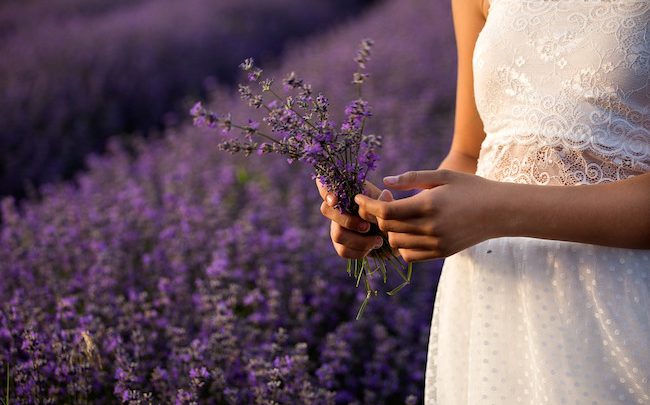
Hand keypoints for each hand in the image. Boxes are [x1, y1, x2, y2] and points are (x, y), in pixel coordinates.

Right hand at [316, 179, 384, 258]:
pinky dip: (360, 251)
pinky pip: (343, 250)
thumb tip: (384, 194)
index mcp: (346, 193)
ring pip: (337, 234)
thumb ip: (385, 200)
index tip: (335, 200)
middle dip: (348, 221)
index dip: (325, 191)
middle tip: (367, 227)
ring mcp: (336, 227)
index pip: (324, 186)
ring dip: (359, 240)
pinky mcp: (340, 245)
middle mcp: (336, 209)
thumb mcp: (387, 203)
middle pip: (326, 210)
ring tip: (378, 241)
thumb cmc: (386, 213)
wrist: (392, 233)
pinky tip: (372, 248)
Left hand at [354, 170, 502, 261]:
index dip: (368, 205)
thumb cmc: (471, 188)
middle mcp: (430, 228)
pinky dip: (402, 245)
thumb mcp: (443, 176)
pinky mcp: (441, 253)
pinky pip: (409, 255)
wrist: (500, 212)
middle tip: (386, 200)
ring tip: (398, 215)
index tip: (359, 198)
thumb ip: (412, 178)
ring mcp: (436, 243)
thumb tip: (385, 182)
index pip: (386, 211)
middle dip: (378, 214)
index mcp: (428, 205)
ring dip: (389, 230)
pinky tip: (408, 231)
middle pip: (387, 227)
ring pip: (396, 243)